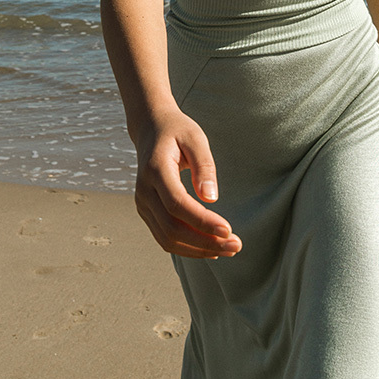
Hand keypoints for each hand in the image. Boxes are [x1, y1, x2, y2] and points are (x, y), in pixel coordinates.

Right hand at [133, 105, 242, 258]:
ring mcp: (142, 203)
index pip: (177, 204)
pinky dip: (188, 247)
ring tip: (228, 248)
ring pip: (167, 238)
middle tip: (236, 245)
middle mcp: (144, 190)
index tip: (228, 230)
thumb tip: (211, 197)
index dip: (202, 221)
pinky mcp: (147, 211)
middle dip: (205, 241)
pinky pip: (165, 237)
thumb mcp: (195, 139)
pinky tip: (210, 247)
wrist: (151, 129)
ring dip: (198, 249)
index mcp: (155, 169)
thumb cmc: (177, 131)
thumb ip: (204, 166)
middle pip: (172, 228)